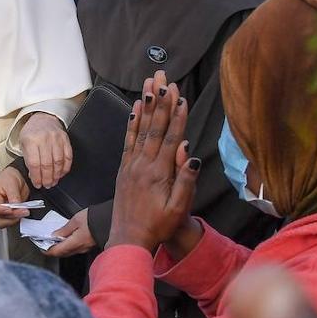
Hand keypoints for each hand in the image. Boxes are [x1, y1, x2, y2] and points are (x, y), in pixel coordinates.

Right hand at [0, 166, 30, 228]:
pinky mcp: (11, 215)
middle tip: (21, 210)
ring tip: (24, 210)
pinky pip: (15, 220)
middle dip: (11, 216)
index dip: (2, 210)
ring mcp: (3, 213)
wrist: (17, 178)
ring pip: (7, 222)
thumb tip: (16, 205)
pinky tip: (24, 211)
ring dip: (16, 218)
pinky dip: (20, 217)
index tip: (11, 209)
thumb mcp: (11, 183)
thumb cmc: (8, 178)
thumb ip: (13, 195)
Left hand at [19, 112, 71, 188]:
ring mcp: (56, 139)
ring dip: (56, 175)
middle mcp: (44, 139)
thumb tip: (34, 176)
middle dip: (47, 178)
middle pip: (47, 164)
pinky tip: (61, 173)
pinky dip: (65, 167)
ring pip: (58, 162)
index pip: (34, 164)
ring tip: (54, 181)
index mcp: (31, 140)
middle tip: (47, 185)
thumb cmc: (32, 133)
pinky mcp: (66, 139)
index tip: (37, 184)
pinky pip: (68, 156)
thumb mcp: (23, 144)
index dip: (36, 177)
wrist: (44, 118)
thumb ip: (28, 160)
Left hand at [44, 208, 95, 257]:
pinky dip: (68, 245)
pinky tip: (66, 238)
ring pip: (68, 251)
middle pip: (62, 253)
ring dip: (60, 247)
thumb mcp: (76, 220)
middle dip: (52, 249)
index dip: (47, 250)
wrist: (111, 220)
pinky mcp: (89, 246)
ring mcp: (85, 248)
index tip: (40, 247)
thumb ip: (64, 229)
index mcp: (74, 243)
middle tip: (45, 243)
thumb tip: (54, 236)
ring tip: (54, 239)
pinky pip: (75, 248)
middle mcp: (79, 249)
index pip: (56, 252)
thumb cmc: (94, 219)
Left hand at [107, 71, 198, 250]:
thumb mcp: (177, 209)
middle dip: (160, 101)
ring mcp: (131, 165)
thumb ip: (185, 182)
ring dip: (146, 105)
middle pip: (154, 127)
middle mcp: (143, 165)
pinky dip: (132, 122)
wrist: (128, 239)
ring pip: (140, 129)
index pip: (170, 138)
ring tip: (148, 84)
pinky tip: (135, 108)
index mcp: (158, 174)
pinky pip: (128, 140)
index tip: (180, 94)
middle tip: (163, 78)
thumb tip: (192, 156)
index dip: (176, 115)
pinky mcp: (124, 168)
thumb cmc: (158, 226)